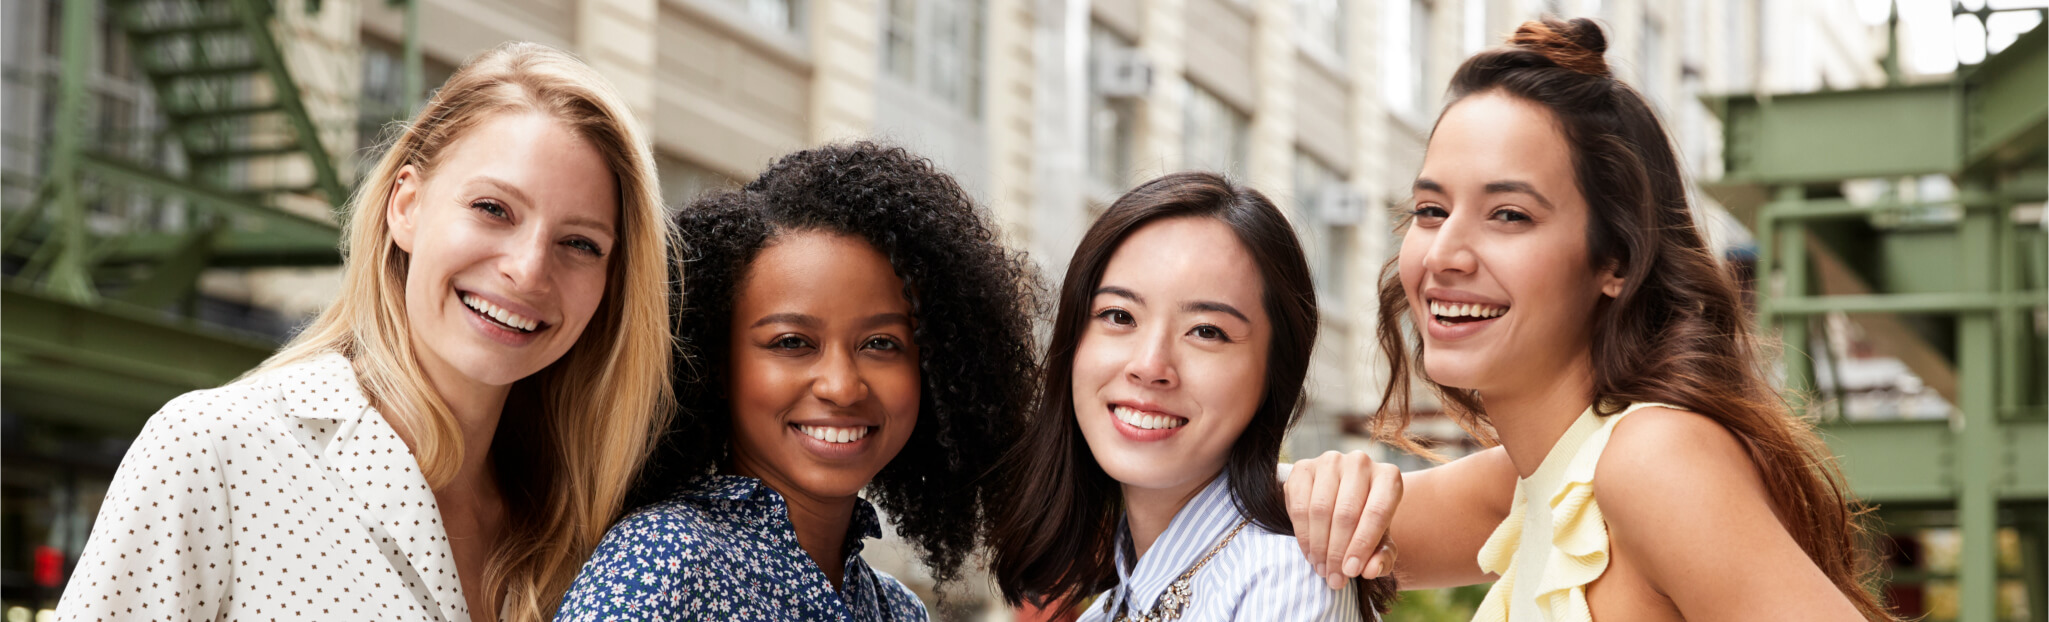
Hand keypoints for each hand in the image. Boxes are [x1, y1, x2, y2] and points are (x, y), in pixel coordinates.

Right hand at [1284, 450, 1401, 589]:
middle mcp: (1360, 462)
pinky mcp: (1303, 467)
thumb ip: (1383, 558)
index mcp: (1388, 477)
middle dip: (1338, 552)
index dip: (1362, 546)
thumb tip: (1371, 569)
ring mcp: (1329, 461)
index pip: (1376, 513)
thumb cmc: (1368, 525)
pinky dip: (1303, 535)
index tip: (1351, 572)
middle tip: (1334, 578)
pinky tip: (1310, 553)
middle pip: (1346, 513)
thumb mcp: (1382, 544)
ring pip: (1320, 510)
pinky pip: (1299, 505)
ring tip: (1322, 569)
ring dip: (1319, 546)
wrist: (1344, 501)